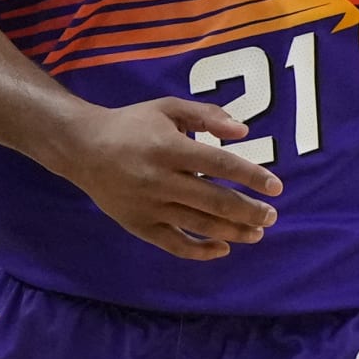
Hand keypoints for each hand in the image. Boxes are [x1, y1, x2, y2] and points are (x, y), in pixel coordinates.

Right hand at [63, 99, 281, 261]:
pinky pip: (174, 244)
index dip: (251, 176)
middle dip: (249, 211)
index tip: (276, 186)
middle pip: (215, 200)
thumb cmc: (131, 125)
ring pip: (199, 225)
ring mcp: (150, 206)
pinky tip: (223, 249)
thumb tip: (243, 131)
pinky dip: (200, 251)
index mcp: (169, 148)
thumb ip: (206, 115)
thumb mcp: (167, 108)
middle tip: (272, 215)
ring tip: (257, 233)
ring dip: (233, 232)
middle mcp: (161, 179)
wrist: (82, 148)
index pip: (220, 163)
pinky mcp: (140, 225)